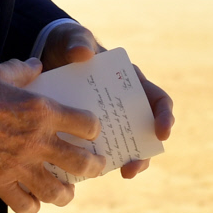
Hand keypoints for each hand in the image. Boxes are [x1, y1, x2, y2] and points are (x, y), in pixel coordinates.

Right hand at [0, 59, 105, 212]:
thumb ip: (22, 70)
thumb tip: (35, 65)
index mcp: (41, 111)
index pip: (87, 125)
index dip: (93, 128)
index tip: (90, 130)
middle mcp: (36, 142)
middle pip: (82, 164)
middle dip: (94, 167)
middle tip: (95, 166)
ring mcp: (19, 166)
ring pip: (58, 192)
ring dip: (66, 193)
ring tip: (65, 190)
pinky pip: (25, 205)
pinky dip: (32, 205)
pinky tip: (31, 199)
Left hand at [41, 24, 175, 179]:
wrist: (49, 56)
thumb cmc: (70, 45)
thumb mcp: (73, 39)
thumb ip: (77, 42)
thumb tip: (83, 53)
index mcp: (131, 82)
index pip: (158, 100)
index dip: (164, 117)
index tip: (161, 132)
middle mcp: (125, 104)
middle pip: (145, 132)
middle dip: (144, 152)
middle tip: (134, 166)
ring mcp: (108, 120)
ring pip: (125, 145)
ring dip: (126, 161)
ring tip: (121, 173)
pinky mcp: (89, 131)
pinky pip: (99, 149)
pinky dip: (97, 160)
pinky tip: (86, 171)